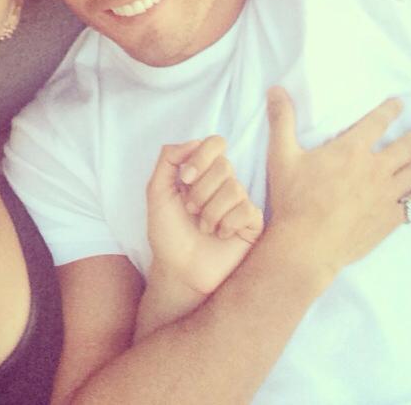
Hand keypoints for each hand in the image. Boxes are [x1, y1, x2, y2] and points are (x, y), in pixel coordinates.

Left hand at [146, 138, 263, 294]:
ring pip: (234, 188)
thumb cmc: (167, 233)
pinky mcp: (252, 222)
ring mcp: (240, 202)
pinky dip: (226, 224)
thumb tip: (194, 141)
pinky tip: (220, 236)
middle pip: (224, 165)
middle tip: (190, 210)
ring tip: (203, 227)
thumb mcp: (157, 191)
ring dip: (210, 212)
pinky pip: (246, 210)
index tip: (184, 179)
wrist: (179, 270)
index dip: (201, 158)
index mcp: (203, 172)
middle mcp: (224, 183)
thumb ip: (168, 159)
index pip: (215, 143)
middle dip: (200, 191)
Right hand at [267, 86, 410, 274]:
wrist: (308, 244)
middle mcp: (375, 169)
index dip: (389, 110)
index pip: (376, 123)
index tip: (398, 103)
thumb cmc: (293, 199)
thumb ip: (281, 120)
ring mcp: (386, 194)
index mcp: (351, 150)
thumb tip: (276, 89)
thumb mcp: (281, 156)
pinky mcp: (390, 218)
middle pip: (408, 146)